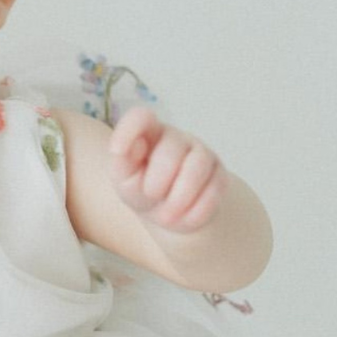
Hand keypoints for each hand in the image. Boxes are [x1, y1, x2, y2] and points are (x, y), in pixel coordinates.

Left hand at [107, 106, 228, 232]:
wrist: (170, 214)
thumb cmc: (142, 189)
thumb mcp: (124, 180)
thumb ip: (121, 163)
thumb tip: (121, 148)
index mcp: (148, 134)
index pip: (141, 118)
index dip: (130, 129)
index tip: (117, 151)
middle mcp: (176, 139)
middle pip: (170, 151)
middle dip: (158, 180)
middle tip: (151, 195)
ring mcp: (201, 154)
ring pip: (197, 166)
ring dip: (180, 197)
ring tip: (167, 217)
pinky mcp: (219, 175)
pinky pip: (214, 190)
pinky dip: (197, 210)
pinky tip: (185, 218)